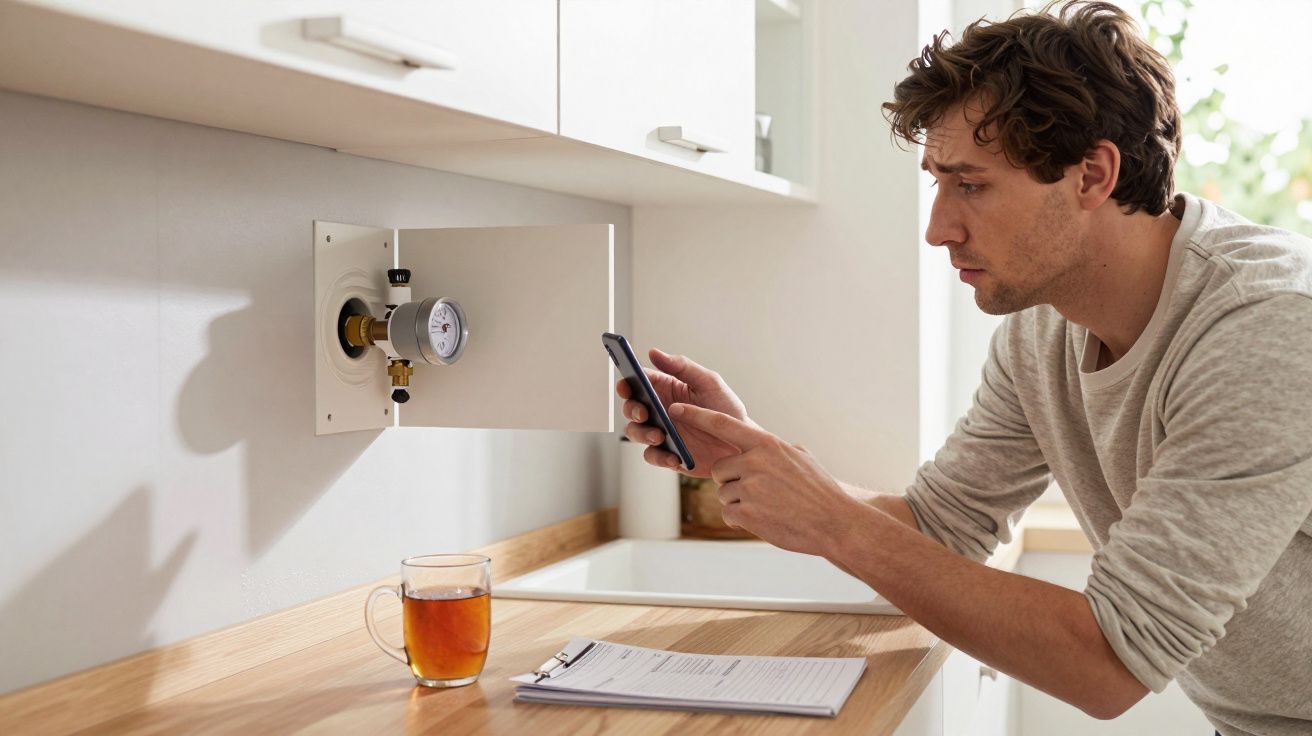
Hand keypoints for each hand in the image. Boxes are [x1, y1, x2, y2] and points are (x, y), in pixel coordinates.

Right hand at [616, 348, 751, 477]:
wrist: (742, 444)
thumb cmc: (727, 410)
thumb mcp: (709, 382)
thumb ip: (682, 366)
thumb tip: (654, 352)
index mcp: (667, 389)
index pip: (639, 382)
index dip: (627, 382)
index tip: (626, 384)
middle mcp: (660, 411)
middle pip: (632, 407)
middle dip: (632, 409)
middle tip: (644, 412)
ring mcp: (662, 433)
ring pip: (636, 432)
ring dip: (642, 433)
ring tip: (659, 435)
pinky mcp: (668, 455)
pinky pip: (653, 456)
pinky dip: (659, 457)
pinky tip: (673, 456)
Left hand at [667, 403, 864, 555]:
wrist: (834, 522)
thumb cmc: (819, 490)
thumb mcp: (801, 456)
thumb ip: (774, 448)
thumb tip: (761, 446)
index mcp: (766, 444)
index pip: (722, 424)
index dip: (696, 416)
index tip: (675, 410)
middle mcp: (754, 462)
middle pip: (721, 468)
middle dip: (733, 481)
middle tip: (760, 492)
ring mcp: (749, 488)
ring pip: (725, 493)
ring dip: (740, 502)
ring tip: (769, 506)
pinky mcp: (746, 514)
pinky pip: (728, 514)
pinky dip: (742, 520)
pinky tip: (766, 519)